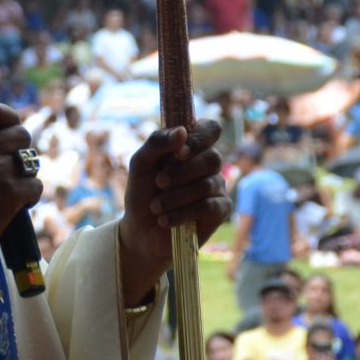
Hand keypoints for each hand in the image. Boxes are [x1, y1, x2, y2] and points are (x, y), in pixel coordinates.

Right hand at [0, 100, 41, 304]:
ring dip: (27, 177)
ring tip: (13, 192)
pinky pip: (36, 186)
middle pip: (21, 134)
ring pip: (32, 162)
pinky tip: (17, 207)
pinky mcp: (11, 192)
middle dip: (23, 152)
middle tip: (13, 172)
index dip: (10, 118)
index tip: (11, 131)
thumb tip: (8, 136)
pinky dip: (31, 198)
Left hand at [117, 120, 229, 302]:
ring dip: (175, 196)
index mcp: (192, 147)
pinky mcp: (219, 211)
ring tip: (156, 207)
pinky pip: (208, 206)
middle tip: (159, 182)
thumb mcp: (140, 163)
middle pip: (212, 158)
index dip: (199, 138)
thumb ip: (156, 143)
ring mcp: (217, 187)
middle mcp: (208, 164)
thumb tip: (182, 132)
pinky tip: (165, 220)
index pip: (210, 129)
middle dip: (181, 172)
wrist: (140, 230)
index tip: (179, 152)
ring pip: (207, 184)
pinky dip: (182, 213)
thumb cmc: (142, 192)